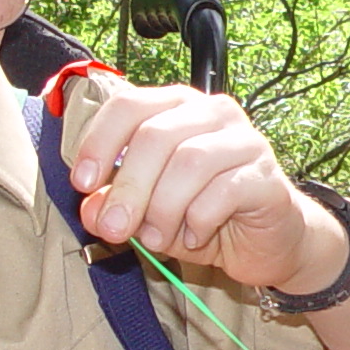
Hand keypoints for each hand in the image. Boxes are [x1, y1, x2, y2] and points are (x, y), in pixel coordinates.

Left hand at [66, 83, 345, 293]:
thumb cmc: (203, 217)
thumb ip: (115, 206)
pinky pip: (223, 191)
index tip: (82, 185)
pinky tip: (196, 236)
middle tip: (114, 229)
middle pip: (155, 136)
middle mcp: (213, 113)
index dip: (99, 143)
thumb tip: (90, 209)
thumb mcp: (146, 214)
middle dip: (127, 188)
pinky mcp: (267, 176)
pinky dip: (198, 220)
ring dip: (163, 208)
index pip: (129, 106)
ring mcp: (245, 141)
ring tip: (158, 237)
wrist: (267, 243)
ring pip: (189, 162)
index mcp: (178, 108)